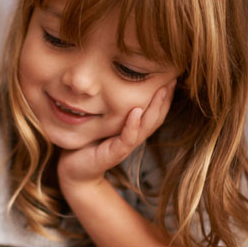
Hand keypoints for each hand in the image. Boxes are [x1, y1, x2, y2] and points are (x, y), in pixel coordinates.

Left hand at [58, 80, 174, 188]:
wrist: (74, 170)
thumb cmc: (87, 143)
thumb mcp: (102, 122)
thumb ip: (111, 107)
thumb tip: (113, 80)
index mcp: (132, 129)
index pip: (154, 111)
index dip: (164, 95)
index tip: (170, 75)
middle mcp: (133, 137)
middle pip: (156, 117)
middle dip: (165, 98)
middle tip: (173, 78)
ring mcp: (125, 146)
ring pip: (146, 126)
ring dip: (155, 108)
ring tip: (162, 90)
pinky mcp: (114, 154)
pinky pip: (127, 139)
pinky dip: (133, 125)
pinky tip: (136, 112)